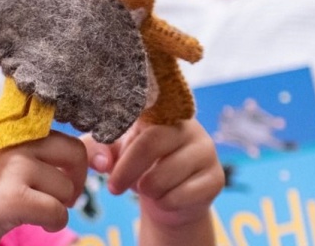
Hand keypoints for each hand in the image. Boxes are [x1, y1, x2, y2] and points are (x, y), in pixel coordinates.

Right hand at [0, 131, 87, 245]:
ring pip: (66, 187)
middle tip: (57, 196)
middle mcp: (9, 137)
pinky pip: (57, 212)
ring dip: (58, 207)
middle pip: (74, 151)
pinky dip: (53, 224)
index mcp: (4, 121)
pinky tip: (36, 225)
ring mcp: (9, 166)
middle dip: (74, 179)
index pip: (61, 122)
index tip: (68, 170)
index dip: (80, 149)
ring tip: (34, 210)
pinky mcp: (10, 197)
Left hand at [82, 118, 223, 228]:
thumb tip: (102, 162)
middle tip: (113, 188)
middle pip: (150, 143)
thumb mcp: (114, 156)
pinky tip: (168, 197)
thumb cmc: (140, 169)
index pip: (143, 110)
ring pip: (163, 176)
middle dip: (126, 171)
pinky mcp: (216, 178)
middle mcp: (188, 126)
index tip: (107, 160)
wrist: (171, 199)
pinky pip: (181, 196)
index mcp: (161, 112)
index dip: (124, 130)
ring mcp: (206, 150)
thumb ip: (98, 151)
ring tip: (148, 187)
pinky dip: (165, 203)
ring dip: (147, 190)